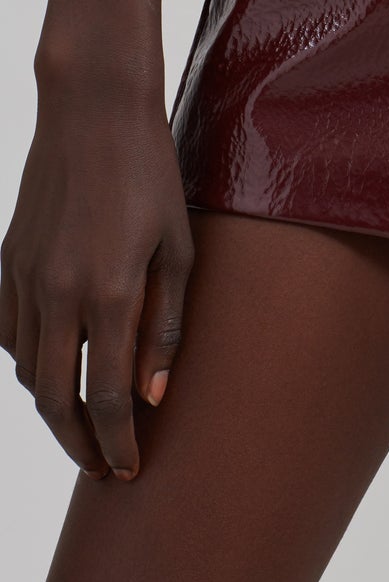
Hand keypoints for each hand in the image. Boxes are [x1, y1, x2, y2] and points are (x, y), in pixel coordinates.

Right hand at [0, 72, 193, 482]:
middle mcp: (56, 294)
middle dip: (79, 445)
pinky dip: (28, 362)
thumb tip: (154, 394)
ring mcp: (22, 279)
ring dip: (52, 406)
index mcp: (107, 293)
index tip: (130, 470)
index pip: (106, 399)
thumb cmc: (151, 174)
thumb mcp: (178, 247)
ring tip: (85, 422)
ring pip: (25, 372)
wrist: (92, 111)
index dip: (117, 444)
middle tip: (104, 466)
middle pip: (54, 401)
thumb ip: (165, 324)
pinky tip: (56, 363)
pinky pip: (9, 334)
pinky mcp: (5, 261)